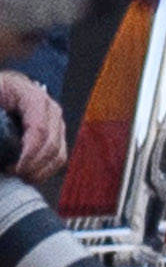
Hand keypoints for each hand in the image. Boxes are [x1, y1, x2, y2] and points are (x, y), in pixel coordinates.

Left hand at [0, 71, 58, 187]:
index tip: (14, 169)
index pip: (39, 129)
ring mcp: (56, 122)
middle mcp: (50, 109)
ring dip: (41, 171)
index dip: (29, 154)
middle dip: (34, 166)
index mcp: (32, 96)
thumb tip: (1, 141)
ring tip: (21, 176)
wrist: (3, 89)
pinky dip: (45, 170)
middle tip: (13, 174)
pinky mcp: (56, 134)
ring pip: (59, 154)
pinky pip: (58, 157)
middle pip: (52, 144)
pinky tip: (29, 174)